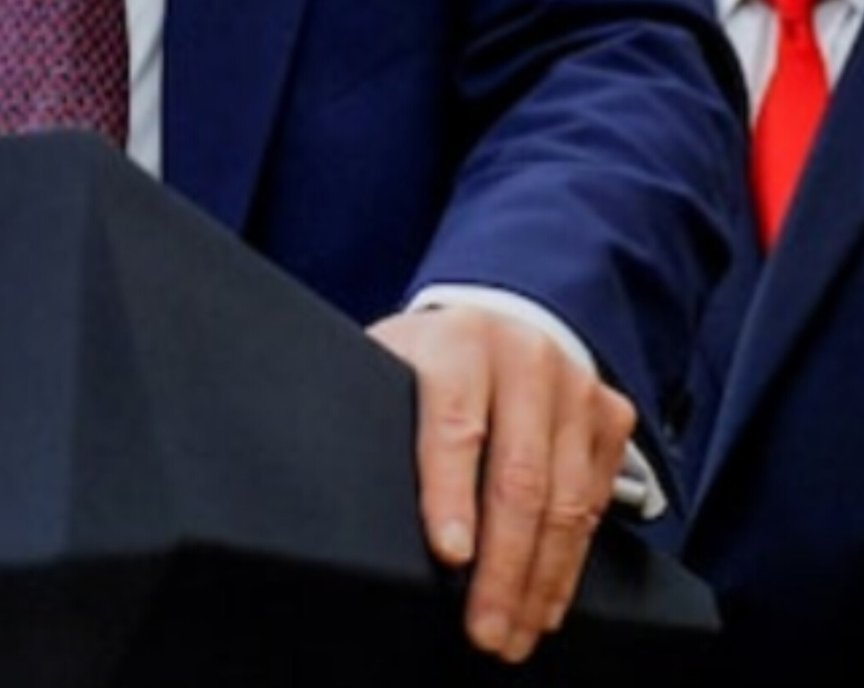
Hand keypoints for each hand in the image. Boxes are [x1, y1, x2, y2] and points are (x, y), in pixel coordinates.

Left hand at [367, 305, 636, 663]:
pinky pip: (594, 505)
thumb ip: (382, 415)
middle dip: (502, 566)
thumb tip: (348, 492)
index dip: (451, 494)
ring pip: (565, 502)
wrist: (491, 325)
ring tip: (514, 632)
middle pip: (520, 476)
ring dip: (540, 581)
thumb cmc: (429, 360)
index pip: (455, 424)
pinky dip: (569, 563)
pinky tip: (545, 599)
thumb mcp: (392, 365)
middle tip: (484, 628)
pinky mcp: (610, 415)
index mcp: (460, 341)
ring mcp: (575, 385)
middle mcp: (525, 356)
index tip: (449, 554)